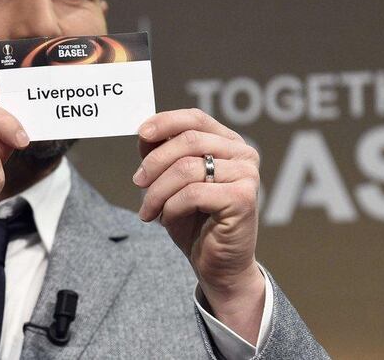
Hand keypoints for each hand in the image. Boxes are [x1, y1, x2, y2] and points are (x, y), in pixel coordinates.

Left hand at [134, 108, 264, 343]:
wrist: (217, 265)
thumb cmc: (195, 221)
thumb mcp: (171, 181)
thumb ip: (162, 154)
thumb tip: (144, 132)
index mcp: (228, 142)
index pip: (195, 118)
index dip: (166, 122)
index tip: (141, 133)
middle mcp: (243, 154)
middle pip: (188, 141)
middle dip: (154, 162)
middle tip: (137, 183)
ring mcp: (246, 175)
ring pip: (186, 168)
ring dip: (158, 191)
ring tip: (149, 209)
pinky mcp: (243, 198)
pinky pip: (192, 194)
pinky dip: (171, 207)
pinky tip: (166, 219)